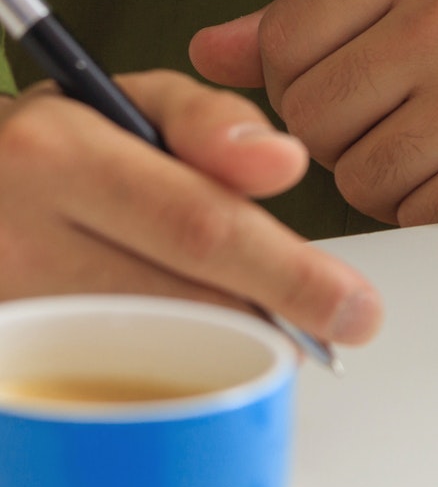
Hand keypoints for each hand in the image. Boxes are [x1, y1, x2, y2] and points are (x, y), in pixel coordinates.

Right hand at [0, 73, 382, 342]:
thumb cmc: (55, 148)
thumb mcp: (129, 104)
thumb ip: (212, 121)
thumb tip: (283, 164)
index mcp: (56, 154)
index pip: (197, 224)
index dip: (286, 274)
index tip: (354, 308)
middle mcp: (17, 233)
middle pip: (182, 299)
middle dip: (273, 320)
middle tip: (332, 334)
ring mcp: (9, 304)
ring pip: (152, 353)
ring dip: (225, 350)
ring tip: (262, 329)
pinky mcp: (9, 353)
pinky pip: (109, 382)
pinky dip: (168, 375)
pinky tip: (192, 356)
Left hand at [190, 0, 437, 225]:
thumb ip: (328, 11)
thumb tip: (210, 50)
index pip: (286, 42)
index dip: (307, 86)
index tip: (360, 92)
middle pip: (311, 116)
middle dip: (349, 137)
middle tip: (423, 124)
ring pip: (356, 174)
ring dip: (393, 181)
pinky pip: (415, 213)